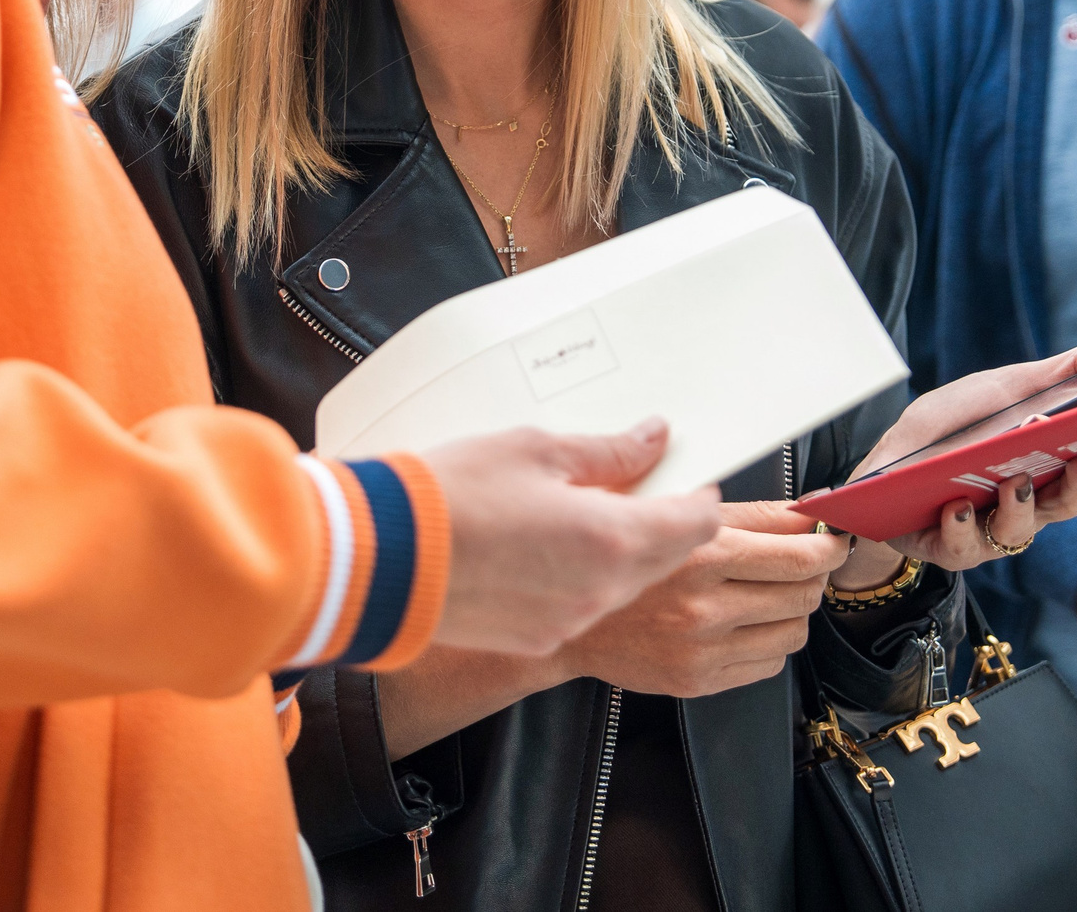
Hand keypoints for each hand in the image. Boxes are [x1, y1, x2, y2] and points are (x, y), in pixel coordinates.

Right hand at [419, 420, 721, 657]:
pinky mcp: (537, 637)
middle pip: (667, 558)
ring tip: (576, 514)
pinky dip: (580, 579)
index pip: (697, 524)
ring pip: (625, 584)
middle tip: (632, 488)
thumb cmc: (448, 497)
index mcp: (612, 537)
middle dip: (661, 523)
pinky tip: (541, 549)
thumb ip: (605, 451)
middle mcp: (601, 591)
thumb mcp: (532, 450)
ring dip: (619, 552)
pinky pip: (583, 606)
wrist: (379, 559)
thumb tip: (650, 439)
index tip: (682, 476)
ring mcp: (570, 621)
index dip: (697, 496)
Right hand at [557, 499, 850, 696]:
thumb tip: (810, 513)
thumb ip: (751, 515)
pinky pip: (768, 665)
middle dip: (814, 574)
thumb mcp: (677, 513)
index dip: (829, 546)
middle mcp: (705, 606)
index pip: (800, 555)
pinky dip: (767, 642)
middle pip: (805, 595)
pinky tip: (744, 622)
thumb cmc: (620, 553)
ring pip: (794, 633)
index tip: (834, 539)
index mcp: (702, 554)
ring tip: (770, 593)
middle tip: (805, 561)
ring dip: (793, 611)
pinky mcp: (698, 680)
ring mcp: (702, 649)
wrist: (570, 617)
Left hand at [837, 334, 1076, 569]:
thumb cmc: (952, 428)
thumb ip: (1067, 372)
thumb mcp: (1004, 389)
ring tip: (1012, 480)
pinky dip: (961, 526)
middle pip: (1063, 506)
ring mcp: (988, 529)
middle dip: (1074, 489)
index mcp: (1042, 468)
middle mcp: (1023, 505)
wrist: (883, 465)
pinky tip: (956, 504)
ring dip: (1018, 507)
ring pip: (1017, 531)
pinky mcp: (947, 546)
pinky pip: (961, 546)